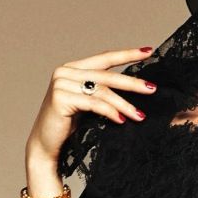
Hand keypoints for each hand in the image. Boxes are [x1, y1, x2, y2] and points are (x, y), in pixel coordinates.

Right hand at [25, 45, 158, 163]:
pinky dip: (110, 112)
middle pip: (107, 75)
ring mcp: (61, 84)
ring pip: (102, 91)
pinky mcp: (60, 98)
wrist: (45, 145)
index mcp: (73, 68)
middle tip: (152, 88)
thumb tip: (136, 86)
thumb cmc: (69, 125)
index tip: (148, 51)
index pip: (105, 58)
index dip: (127, 54)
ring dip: (124, 104)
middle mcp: (65, 72)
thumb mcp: (88, 102)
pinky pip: (94, 104)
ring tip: (139, 116)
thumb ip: (102, 90)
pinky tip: (121, 120)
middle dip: (132, 83)